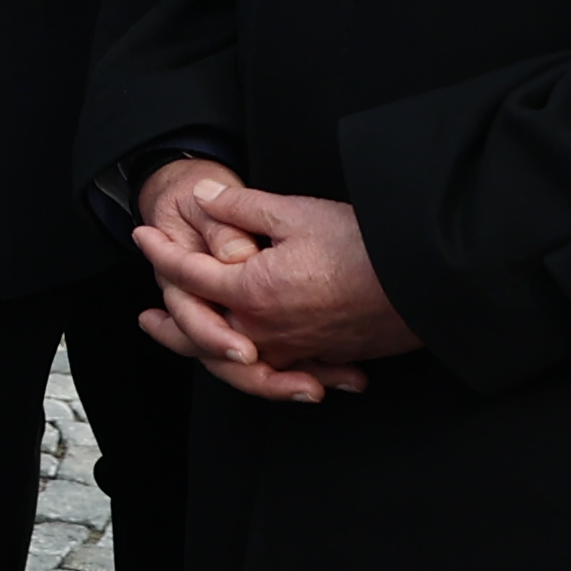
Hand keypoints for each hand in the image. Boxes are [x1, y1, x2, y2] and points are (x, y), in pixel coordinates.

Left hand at [131, 179, 413, 401]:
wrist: (428, 282)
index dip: (160, 253)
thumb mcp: (296, 213)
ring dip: (205, 353)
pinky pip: (279, 374)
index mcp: (251, 290)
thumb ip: (242, 207)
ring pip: (235, 362)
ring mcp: (295, 349)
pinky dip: (256, 373)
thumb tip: (204, 196)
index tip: (142, 237)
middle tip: (147, 316)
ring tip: (188, 346)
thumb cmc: (365, 244)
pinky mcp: (324, 358)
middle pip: (200, 332)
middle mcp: (266, 329)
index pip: (189, 274)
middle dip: (170, 323)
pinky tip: (250, 363)